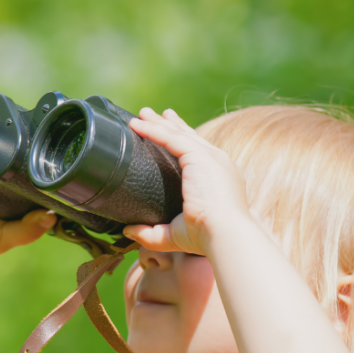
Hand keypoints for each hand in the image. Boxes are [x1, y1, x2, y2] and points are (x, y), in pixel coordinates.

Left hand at [122, 108, 249, 255]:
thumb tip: (127, 231)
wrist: (225, 234)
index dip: (181, 138)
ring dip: (157, 123)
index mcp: (218, 177)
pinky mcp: (200, 156)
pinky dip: (153, 130)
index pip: (198, 151)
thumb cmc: (206, 238)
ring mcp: (211, 157)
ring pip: (178, 134)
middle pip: (188, 136)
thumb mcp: (175, 235)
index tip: (167, 126)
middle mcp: (217, 162)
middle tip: (151, 114)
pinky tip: (137, 126)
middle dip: (169, 124)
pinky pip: (171, 138)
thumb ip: (151, 233)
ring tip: (140, 115)